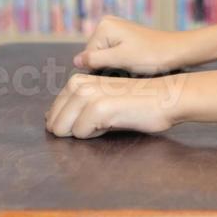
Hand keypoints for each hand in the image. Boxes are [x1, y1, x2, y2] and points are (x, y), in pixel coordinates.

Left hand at [44, 72, 186, 138]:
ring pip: (64, 130)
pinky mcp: (98, 107)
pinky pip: (81, 134)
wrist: (167, 97)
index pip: (53, 115)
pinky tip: (115, 120)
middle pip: (54, 124)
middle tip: (103, 120)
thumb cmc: (136, 102)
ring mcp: (87, 95)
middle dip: (75, 130)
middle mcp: (77, 84)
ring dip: (86, 132)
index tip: (97, 118)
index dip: (72, 125)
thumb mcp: (102, 100)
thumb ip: (75, 108)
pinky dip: (97, 134)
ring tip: (109, 119)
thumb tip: (50, 121)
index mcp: (76, 81)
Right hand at [75, 16, 193, 74]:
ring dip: (113, 67)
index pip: (87, 56)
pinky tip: (132, 65)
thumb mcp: (121, 59)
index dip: (100, 70)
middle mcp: (107, 24)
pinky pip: (112, 54)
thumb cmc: (152, 55)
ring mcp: (116, 29)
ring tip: (131, 68)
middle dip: (107, 68)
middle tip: (125, 72)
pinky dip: (119, 63)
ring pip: (103, 57)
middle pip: (94, 56)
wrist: (177, 51)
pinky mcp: (124, 37)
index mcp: (104, 26)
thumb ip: (95, 60)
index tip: (117, 74)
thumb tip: (76, 61)